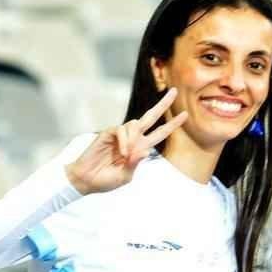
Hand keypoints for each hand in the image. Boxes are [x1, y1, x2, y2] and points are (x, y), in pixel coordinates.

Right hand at [64, 89, 187, 194]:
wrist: (86, 180)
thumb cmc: (106, 180)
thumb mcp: (126, 176)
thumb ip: (135, 163)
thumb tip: (146, 150)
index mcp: (141, 147)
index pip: (160, 133)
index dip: (173, 124)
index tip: (185, 114)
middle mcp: (133, 138)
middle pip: (151, 117)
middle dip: (163, 104)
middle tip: (175, 91)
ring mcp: (120, 134)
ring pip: (135, 124)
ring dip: (133, 140)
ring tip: (124, 156)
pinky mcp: (108, 133)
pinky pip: (120, 130)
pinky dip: (124, 141)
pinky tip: (121, 153)